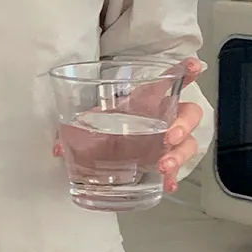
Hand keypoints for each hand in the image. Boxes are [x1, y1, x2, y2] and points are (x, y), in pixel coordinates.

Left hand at [52, 57, 204, 192]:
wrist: (106, 151)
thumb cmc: (107, 127)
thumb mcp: (92, 122)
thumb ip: (77, 128)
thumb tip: (57, 148)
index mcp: (147, 100)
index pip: (171, 80)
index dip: (185, 72)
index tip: (194, 66)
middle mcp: (163, 118)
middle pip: (189, 113)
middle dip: (184, 124)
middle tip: (170, 136)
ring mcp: (168, 141)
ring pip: (188, 142)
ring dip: (179, 154)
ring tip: (163, 165)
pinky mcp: (164, 161)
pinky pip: (177, 168)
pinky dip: (173, 177)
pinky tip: (167, 184)